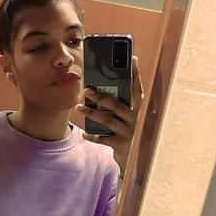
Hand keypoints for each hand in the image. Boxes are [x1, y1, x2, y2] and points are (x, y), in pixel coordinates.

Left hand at [75, 55, 143, 176]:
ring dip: (91, 113)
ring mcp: (128, 131)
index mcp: (135, 108)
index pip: (137, 89)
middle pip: (116, 105)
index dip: (136, 75)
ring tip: (78, 108)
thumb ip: (114, 100)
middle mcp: (133, 118)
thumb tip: (97, 83)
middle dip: (101, 96)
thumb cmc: (120, 129)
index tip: (133, 59)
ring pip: (108, 120)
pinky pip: (104, 138)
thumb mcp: (121, 114)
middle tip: (86, 90)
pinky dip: (92, 135)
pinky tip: (83, 132)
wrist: (127, 156)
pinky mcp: (121, 144)